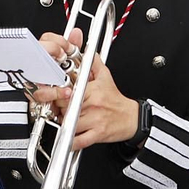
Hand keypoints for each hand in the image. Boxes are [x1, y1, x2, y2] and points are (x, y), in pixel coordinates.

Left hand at [30, 29, 139, 148]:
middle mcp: (93, 105)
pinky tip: (69, 137)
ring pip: (69, 124)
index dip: (59, 93)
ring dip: (64, 124)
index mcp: (93, 90)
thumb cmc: (115, 98)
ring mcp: (95, 120)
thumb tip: (84, 46)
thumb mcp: (105, 76)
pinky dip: (71, 141)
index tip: (57, 94)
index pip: (68, 91)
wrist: (131, 118)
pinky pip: (79, 140)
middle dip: (59, 108)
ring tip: (65, 119)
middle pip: (65, 107)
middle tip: (59, 107)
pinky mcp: (97, 135)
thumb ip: (92, 60)